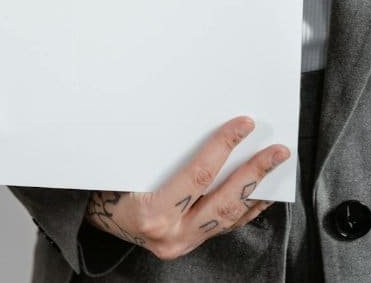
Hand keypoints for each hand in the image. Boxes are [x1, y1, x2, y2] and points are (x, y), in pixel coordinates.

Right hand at [83, 116, 288, 260]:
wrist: (94, 219)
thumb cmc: (105, 188)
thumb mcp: (124, 167)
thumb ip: (159, 154)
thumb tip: (196, 125)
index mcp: (151, 212)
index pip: (199, 175)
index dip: (223, 147)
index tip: (243, 125)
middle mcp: (170, 233)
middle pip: (224, 200)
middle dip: (254, 173)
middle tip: (277, 151)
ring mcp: (181, 242)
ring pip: (229, 218)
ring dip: (256, 190)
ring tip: (276, 168)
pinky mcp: (188, 244)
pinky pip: (225, 227)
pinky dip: (246, 209)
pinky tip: (259, 193)